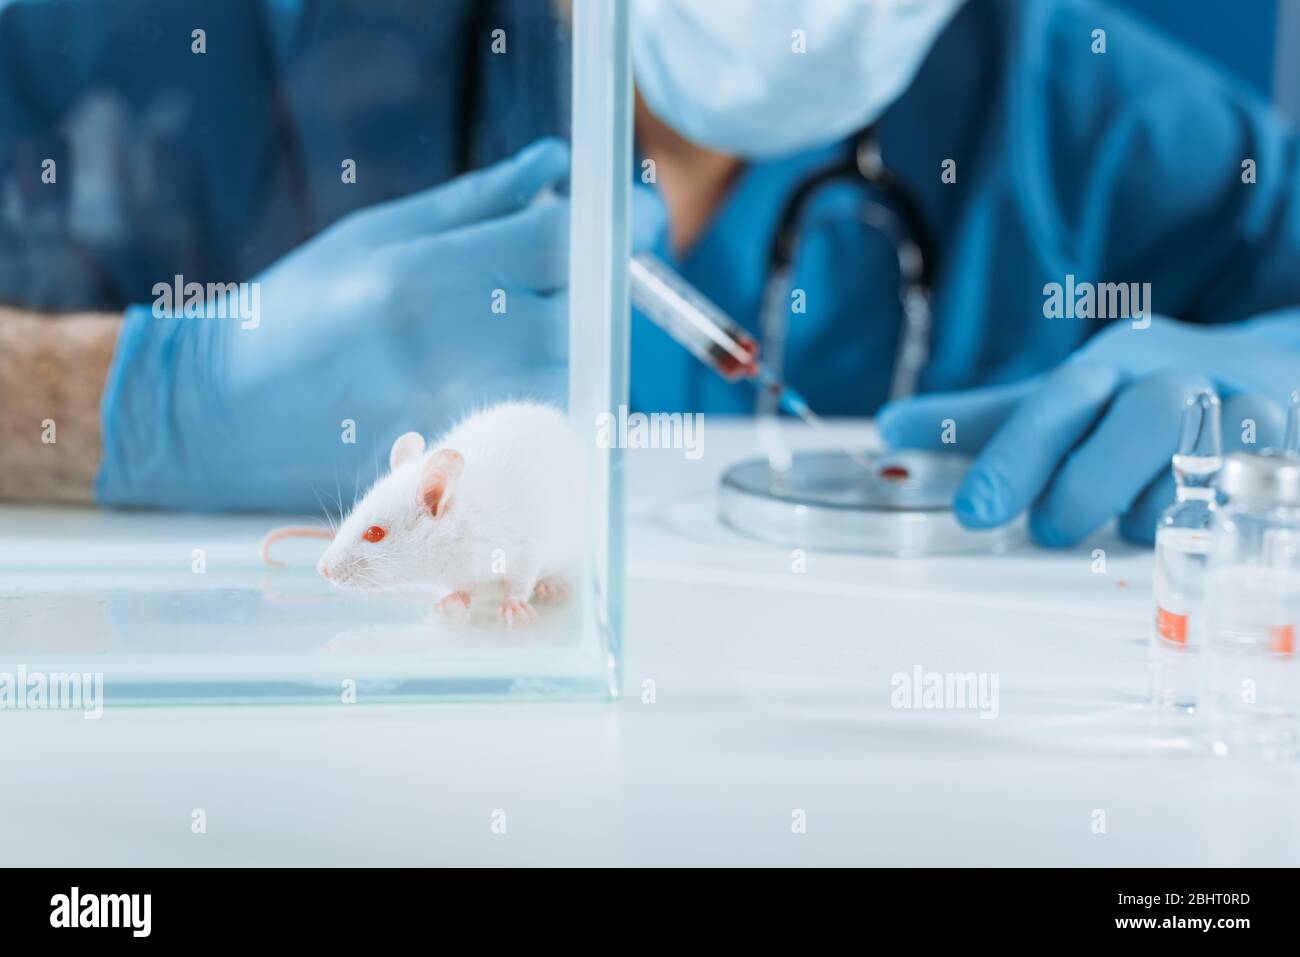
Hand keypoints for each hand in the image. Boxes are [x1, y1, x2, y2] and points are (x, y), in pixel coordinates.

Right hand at [97, 139, 664, 510]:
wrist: (221, 410)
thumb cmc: (300, 309)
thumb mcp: (380, 233)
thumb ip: (478, 202)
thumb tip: (557, 168)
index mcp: (431, 270)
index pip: (565, 246)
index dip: (623, 231)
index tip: (640, 226)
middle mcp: (450, 342)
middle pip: (584, 315)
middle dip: (612, 292)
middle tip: (604, 279)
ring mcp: (455, 411)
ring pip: (572, 376)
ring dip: (585, 349)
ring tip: (552, 333)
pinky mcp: (456, 461)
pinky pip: (536, 426)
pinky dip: (551, 399)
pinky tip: (519, 387)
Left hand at [876, 317, 1294, 545]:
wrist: (1274, 364)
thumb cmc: (1146, 391)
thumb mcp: (1068, 395)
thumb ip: (986, 420)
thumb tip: (888, 428)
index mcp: (1113, 362)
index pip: (1056, 403)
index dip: (1013, 459)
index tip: (972, 514)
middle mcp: (1178, 376)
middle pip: (1138, 423)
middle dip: (1089, 485)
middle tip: (1052, 529)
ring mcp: (1242, 407)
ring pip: (1202, 465)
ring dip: (1155, 510)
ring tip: (1131, 516)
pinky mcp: (1286, 443)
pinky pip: (1253, 490)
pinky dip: (1219, 514)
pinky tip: (1198, 517)